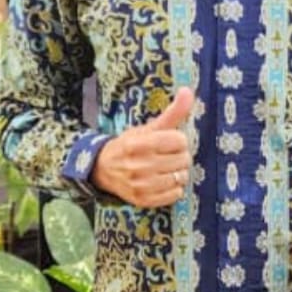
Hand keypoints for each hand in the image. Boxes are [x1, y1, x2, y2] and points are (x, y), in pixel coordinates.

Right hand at [92, 88, 193, 207]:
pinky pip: (176, 194)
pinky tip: (163, 181)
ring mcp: (141, 185)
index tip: (169, 142)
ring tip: (165, 168)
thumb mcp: (148, 127)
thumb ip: (172, 112)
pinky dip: (174, 187)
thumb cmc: (130, 146)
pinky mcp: (144, 200)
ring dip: (178, 172)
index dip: (178, 140)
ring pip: (181, 177)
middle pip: (183, 159)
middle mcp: (139, 166)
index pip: (180, 141)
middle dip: (179, 155)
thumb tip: (188, 91)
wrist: (104, 169)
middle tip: (167, 155)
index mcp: (139, 144)